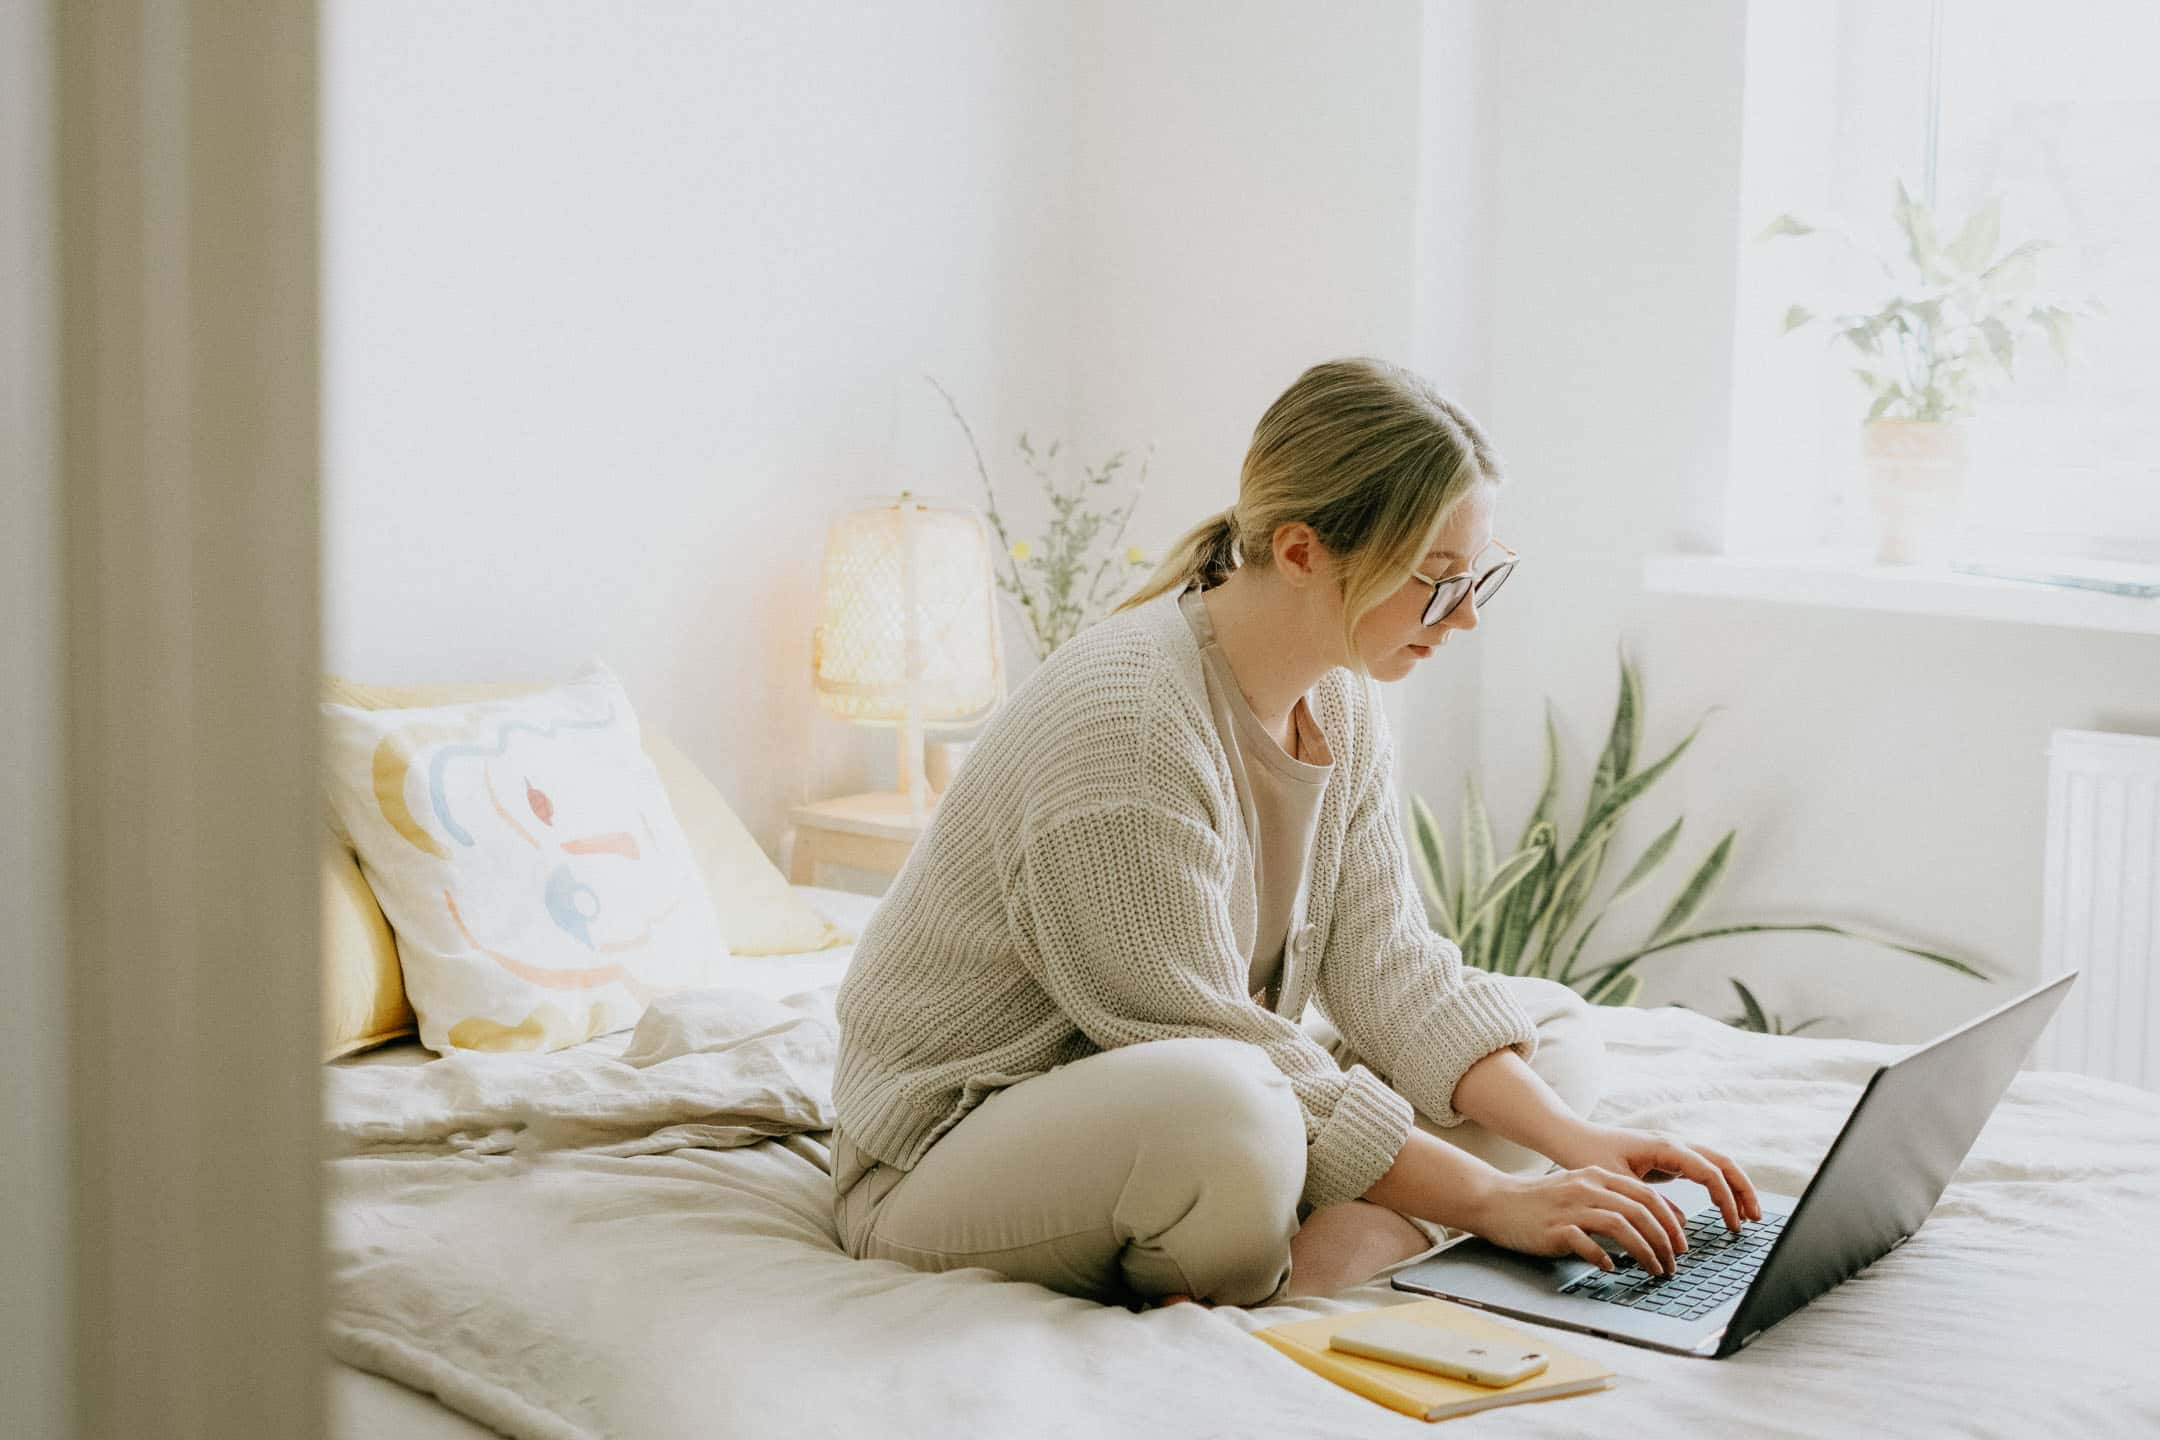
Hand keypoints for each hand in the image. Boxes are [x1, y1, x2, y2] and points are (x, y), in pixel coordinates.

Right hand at [1462, 1163, 1694, 1276]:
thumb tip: (1650, 1224)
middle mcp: (1587, 1188)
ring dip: (1645, 1252)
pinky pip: (1587, 1243)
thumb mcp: (1579, 1189)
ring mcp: (1570, 1208)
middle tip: (1673, 1264)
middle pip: (1640, 1211)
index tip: (1681, 1244)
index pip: (1647, 1196)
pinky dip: (1604, 1258)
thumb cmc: (1541, 1201)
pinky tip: (1612, 1269)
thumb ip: (1610, 1200)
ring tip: (1654, 1271)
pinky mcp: (1554, 1229)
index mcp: (1597, 1176)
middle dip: (1664, 1241)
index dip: (1671, 1222)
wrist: (1496, 1201)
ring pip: (1621, 1226)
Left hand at [1547, 1122, 1762, 1233]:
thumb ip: (1647, 1202)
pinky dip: (1719, 1187)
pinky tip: (1724, 1207)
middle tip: (1756, 1220)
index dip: (1726, 1198)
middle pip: (1722, 1162)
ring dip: (1735, 1187)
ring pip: (1716, 1164)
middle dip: (1743, 1189)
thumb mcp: (1616, 1182)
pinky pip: (1703, 1170)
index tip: (1734, 1223)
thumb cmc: (1588, 1155)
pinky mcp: (1668, 1159)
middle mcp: (1674, 1144)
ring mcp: (1673, 1150)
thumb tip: (1681, 1223)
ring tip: (1747, 1217)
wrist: (1570, 1137)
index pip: (1708, 1170)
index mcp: (1664, 1146)